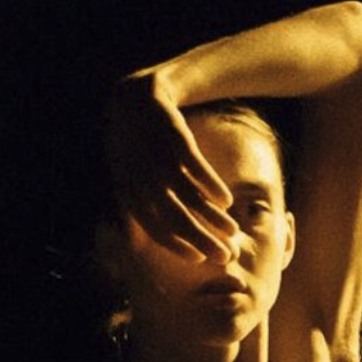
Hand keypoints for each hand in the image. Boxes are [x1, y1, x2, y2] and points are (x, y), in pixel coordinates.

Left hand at [105, 74, 239, 261]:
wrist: (136, 102)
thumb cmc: (135, 148)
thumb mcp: (128, 178)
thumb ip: (140, 207)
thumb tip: (160, 236)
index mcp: (130, 194)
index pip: (155, 229)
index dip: (179, 246)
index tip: (199, 259)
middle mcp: (144, 181)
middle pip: (176, 219)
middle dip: (202, 240)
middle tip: (226, 256)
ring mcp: (160, 161)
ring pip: (191, 197)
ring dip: (214, 218)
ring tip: (233, 231)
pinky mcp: (177, 141)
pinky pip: (197, 170)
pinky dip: (213, 187)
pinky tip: (227, 201)